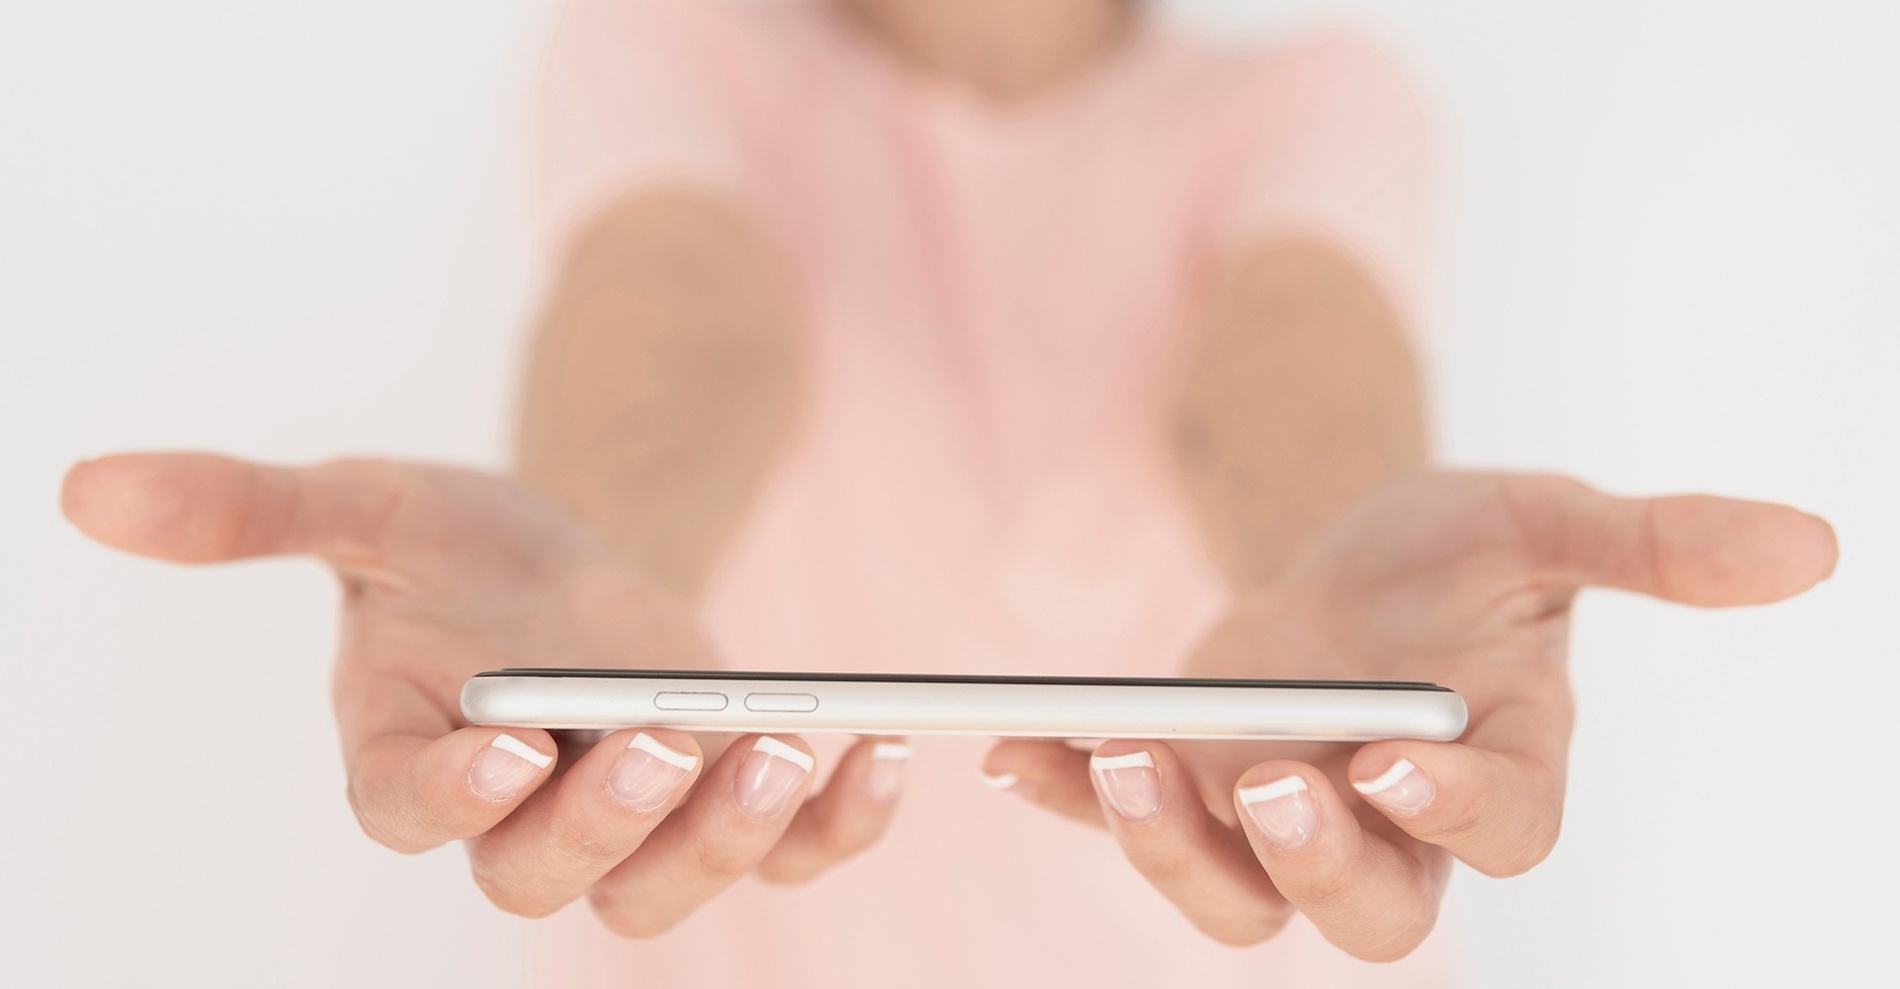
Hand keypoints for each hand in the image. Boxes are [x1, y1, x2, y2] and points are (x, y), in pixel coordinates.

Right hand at [61, 453, 906, 934]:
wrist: (564, 562)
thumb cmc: (454, 546)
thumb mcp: (367, 505)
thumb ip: (250, 509)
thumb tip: (89, 486)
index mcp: (409, 754)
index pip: (411, 811)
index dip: (452, 795)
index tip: (506, 746)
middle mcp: (512, 813)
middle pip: (546, 874)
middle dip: (611, 821)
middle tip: (665, 743)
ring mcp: (623, 820)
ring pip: (661, 892)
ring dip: (729, 838)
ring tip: (789, 752)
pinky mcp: (714, 804)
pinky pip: (779, 855)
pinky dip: (832, 825)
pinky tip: (878, 752)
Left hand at [981, 472, 1835, 958]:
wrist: (1353, 557)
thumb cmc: (1461, 549)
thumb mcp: (1542, 522)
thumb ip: (1653, 544)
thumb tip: (1811, 543)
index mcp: (1497, 770)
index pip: (1498, 832)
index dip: (1452, 813)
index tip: (1394, 763)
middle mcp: (1390, 827)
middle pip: (1364, 913)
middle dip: (1309, 866)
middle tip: (1268, 781)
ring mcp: (1283, 821)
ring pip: (1236, 901)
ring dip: (1170, 847)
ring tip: (1122, 756)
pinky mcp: (1197, 792)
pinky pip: (1127, 821)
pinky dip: (1071, 794)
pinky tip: (1019, 753)